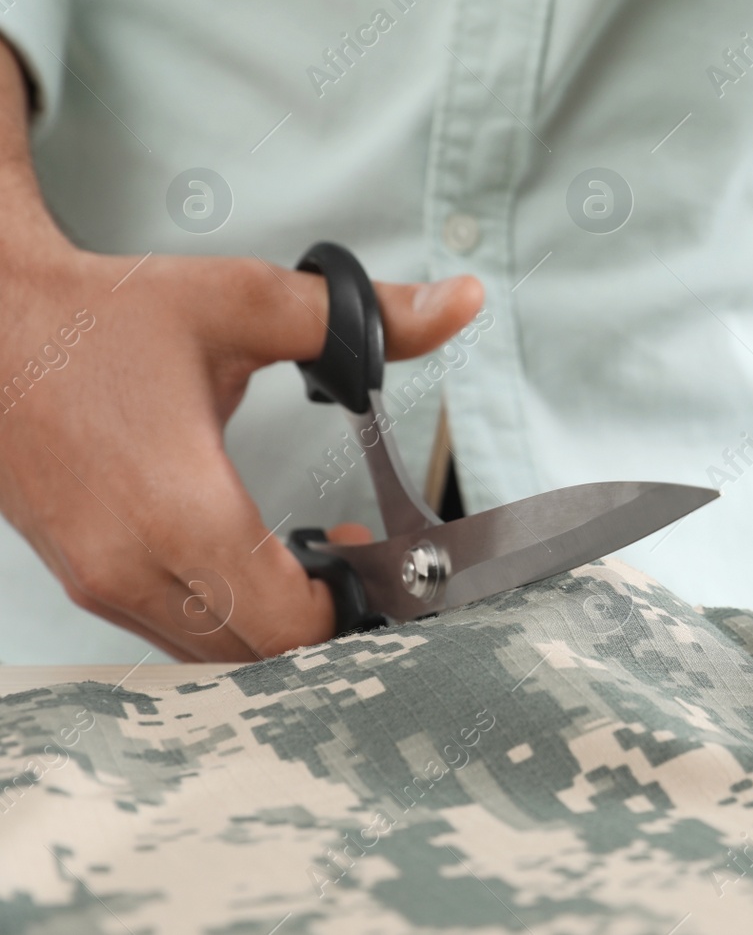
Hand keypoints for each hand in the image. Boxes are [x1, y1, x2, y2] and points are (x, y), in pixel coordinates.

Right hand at [0, 43, 482, 660]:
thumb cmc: (102, 317)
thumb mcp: (244, 302)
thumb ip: (363, 317)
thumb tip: (460, 303)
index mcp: (179, 511)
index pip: (291, 625)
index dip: (357, 609)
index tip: (388, 561)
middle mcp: (132, 567)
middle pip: (259, 658)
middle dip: (329, 624)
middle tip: (366, 564)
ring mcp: (100, 583)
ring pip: (212, 657)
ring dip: (277, 625)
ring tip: (322, 560)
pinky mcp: (84, 580)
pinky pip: (173, 635)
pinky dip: (228, 617)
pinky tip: (260, 560)